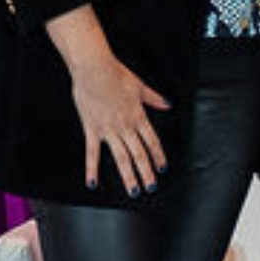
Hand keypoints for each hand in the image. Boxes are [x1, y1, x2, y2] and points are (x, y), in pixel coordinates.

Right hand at [45, 6, 170, 194]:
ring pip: (121, 157)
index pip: (152, 142)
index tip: (163, 168)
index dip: (159, 156)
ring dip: (128, 175)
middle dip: (147, 172)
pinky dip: (92, 169)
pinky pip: (92, 153)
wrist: (94, 69)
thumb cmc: (117, 75)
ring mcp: (108, 130)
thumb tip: (168, 105)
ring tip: (133, 190)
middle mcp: (126, 126)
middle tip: (151, 188)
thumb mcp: (140, 87)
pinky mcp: (92, 129)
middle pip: (139, 154)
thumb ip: (154, 99)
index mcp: (139, 117)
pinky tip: (93, 183)